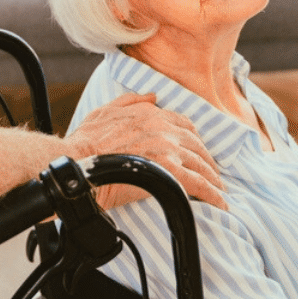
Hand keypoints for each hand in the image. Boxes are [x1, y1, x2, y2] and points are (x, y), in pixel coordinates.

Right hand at [65, 93, 227, 210]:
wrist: (78, 162)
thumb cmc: (85, 141)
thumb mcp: (105, 110)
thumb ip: (131, 100)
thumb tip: (152, 96)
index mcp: (150, 113)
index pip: (184, 124)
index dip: (194, 139)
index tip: (197, 151)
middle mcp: (163, 128)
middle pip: (196, 144)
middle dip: (206, 159)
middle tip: (212, 173)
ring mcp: (167, 148)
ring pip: (200, 163)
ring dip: (213, 177)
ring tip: (218, 190)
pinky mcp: (168, 171)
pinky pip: (199, 183)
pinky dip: (212, 193)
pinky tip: (219, 202)